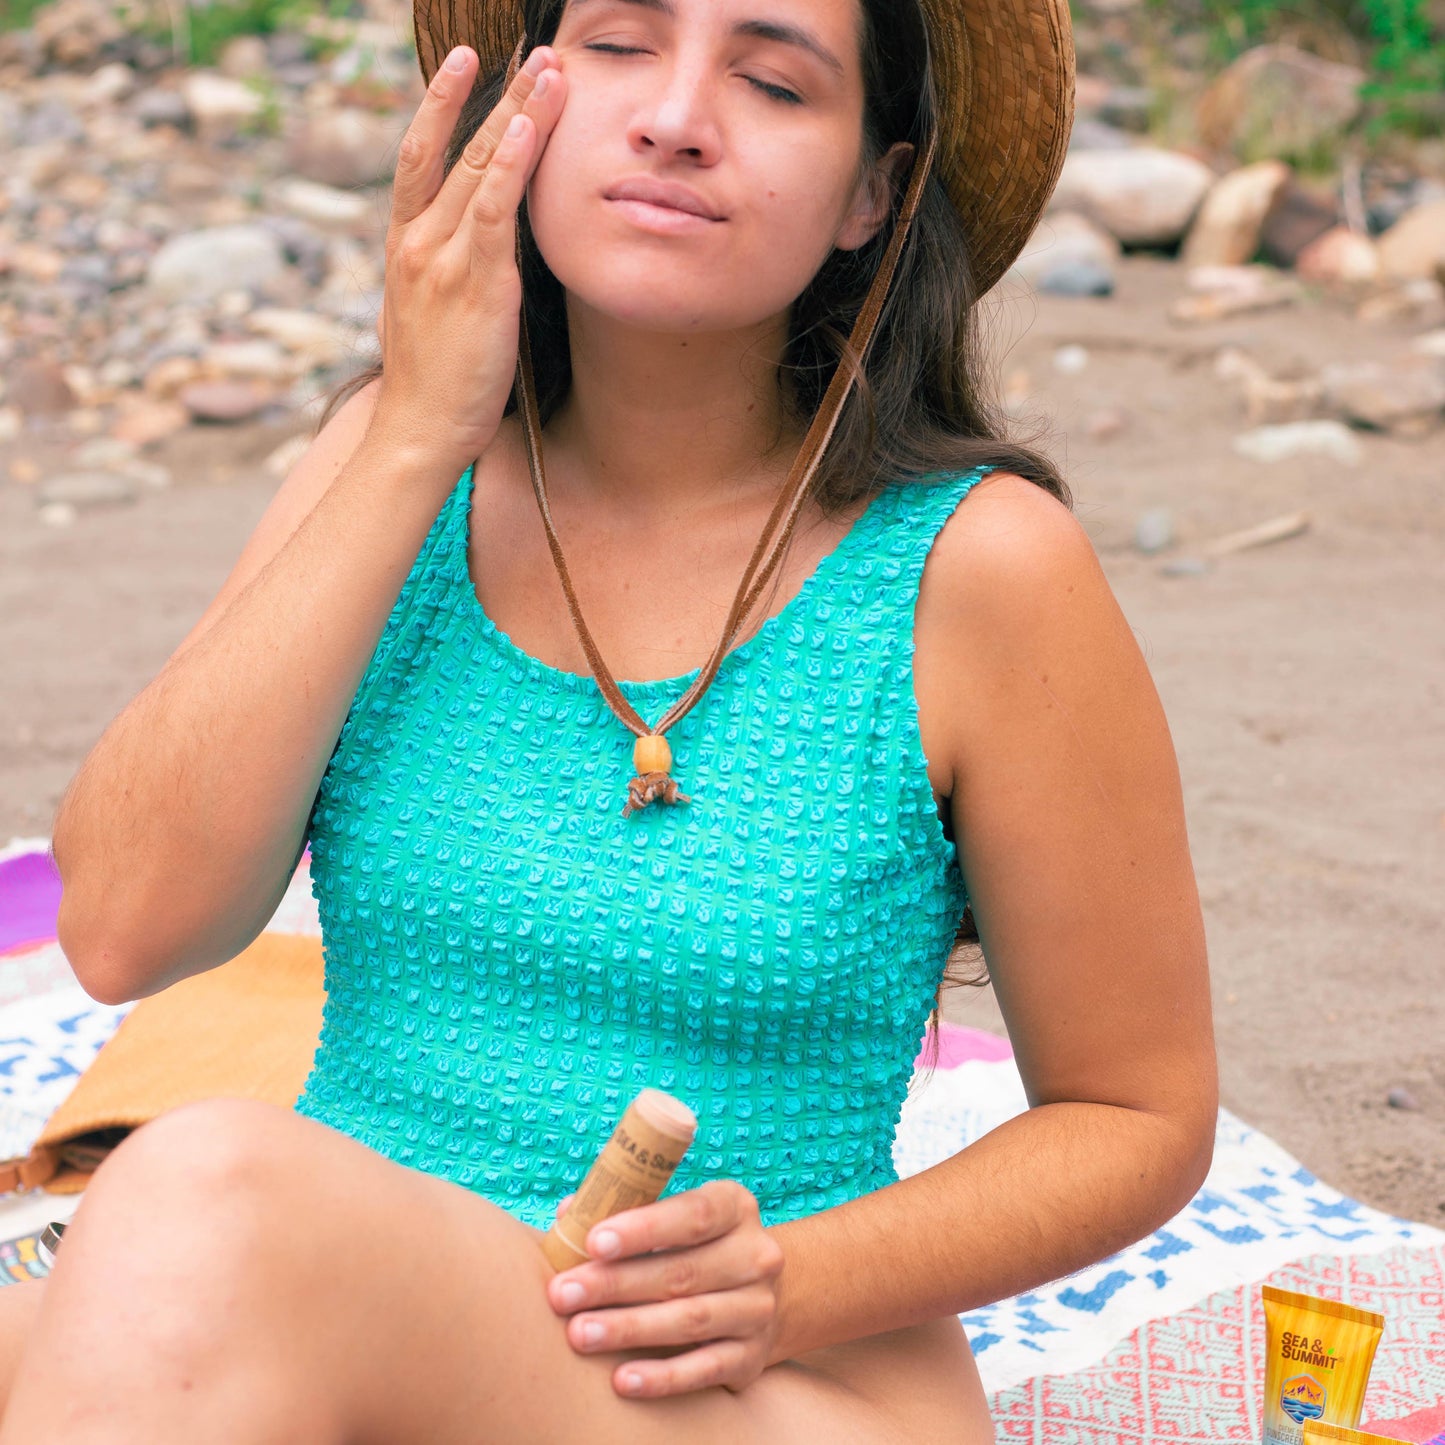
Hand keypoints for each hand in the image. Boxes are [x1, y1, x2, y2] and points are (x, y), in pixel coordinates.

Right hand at [367, 41, 567, 474]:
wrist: (418, 431)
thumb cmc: (432, 383)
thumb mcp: (429, 314)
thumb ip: (447, 273)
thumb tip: (474, 256)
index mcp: (405, 245)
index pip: (420, 157)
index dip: (441, 105)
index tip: (467, 65)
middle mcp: (418, 241)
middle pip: (454, 148)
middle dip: (494, 95)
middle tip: (532, 54)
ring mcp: (443, 259)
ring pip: (478, 168)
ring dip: (517, 114)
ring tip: (549, 71)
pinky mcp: (476, 286)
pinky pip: (493, 213)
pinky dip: (509, 167)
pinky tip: (528, 129)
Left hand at [546, 1181, 785, 1398]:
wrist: (754, 1296)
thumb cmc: (692, 1247)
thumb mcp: (672, 1218)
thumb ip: (624, 1212)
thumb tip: (569, 1213)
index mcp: (735, 1207)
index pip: (693, 1214)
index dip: (642, 1229)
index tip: (593, 1241)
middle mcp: (755, 1255)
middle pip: (682, 1271)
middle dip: (616, 1283)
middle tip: (562, 1294)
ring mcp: (758, 1308)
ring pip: (690, 1320)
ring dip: (629, 1328)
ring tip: (579, 1333)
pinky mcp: (751, 1357)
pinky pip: (705, 1370)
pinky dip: (662, 1377)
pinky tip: (622, 1380)